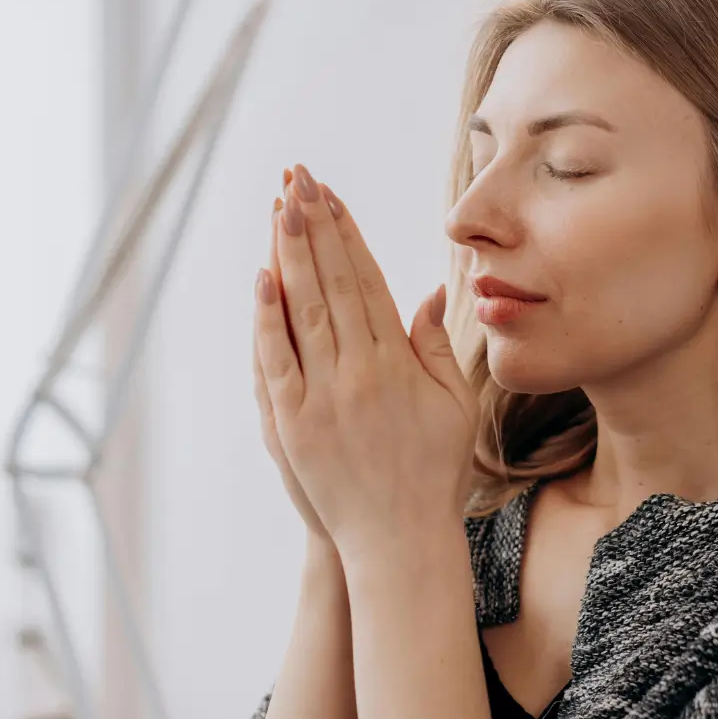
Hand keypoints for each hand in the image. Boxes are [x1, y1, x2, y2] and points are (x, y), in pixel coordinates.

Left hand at [253, 164, 478, 559]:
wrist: (400, 541)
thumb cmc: (435, 473)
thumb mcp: (455, 407)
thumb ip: (438, 347)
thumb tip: (430, 292)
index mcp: (400, 363)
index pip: (367, 281)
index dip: (348, 235)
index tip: (333, 196)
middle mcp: (360, 371)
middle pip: (332, 283)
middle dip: (315, 225)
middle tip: (299, 177)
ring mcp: (322, 397)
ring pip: (303, 310)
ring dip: (290, 254)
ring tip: (280, 206)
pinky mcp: (292, 425)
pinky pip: (276, 361)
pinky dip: (267, 318)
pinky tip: (262, 277)